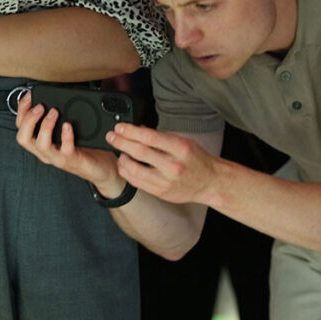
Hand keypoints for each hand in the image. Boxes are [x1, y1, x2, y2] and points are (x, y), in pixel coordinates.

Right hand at [13, 97, 122, 195]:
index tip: (29, 96)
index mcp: (40, 143)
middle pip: (23, 138)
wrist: (99, 168)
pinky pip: (65, 149)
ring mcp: (57, 157)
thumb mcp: (65, 131)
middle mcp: (45, 152)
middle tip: (40, 107)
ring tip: (54, 112)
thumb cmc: (83, 148)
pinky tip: (68, 125)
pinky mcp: (71, 160)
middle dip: (28, 120)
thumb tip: (53, 96)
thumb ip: (57, 118)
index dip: (21, 110)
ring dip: (45, 125)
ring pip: (41, 145)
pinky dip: (66, 136)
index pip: (21, 128)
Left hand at [107, 123, 223, 204]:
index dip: (130, 131)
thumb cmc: (196, 159)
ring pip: (133, 170)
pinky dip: (127, 172)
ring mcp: (165, 181)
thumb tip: (138, 130)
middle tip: (111, 136)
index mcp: (180, 148)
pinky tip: (126, 165)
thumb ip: (160, 137)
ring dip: (122, 158)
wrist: (209, 183)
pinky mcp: (160, 192)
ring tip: (119, 151)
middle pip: (139, 152)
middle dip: (121, 142)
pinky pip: (136, 182)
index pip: (149, 137)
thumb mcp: (183, 141)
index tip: (119, 127)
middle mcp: (172, 166)